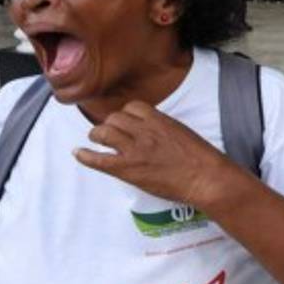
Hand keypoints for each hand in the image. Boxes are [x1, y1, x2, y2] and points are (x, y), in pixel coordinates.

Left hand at [75, 101, 238, 208]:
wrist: (205, 177)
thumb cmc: (201, 158)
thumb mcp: (183, 132)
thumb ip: (164, 127)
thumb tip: (153, 131)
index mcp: (159, 120)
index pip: (132, 107)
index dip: (125, 114)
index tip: (125, 122)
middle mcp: (144, 131)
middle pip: (114, 118)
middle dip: (109, 124)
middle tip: (109, 134)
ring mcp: (135, 149)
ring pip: (103, 133)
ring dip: (96, 136)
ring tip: (95, 141)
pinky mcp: (129, 169)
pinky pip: (99, 159)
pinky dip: (85, 156)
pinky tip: (78, 153)